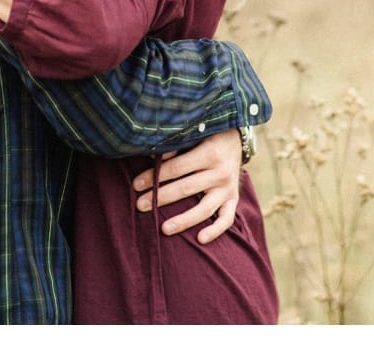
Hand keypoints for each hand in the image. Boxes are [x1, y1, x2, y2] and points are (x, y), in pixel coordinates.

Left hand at [132, 129, 241, 243]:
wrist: (236, 138)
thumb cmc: (207, 134)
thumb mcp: (194, 133)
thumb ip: (176, 145)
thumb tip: (153, 157)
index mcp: (210, 153)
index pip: (177, 168)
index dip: (155, 176)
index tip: (136, 184)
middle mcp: (221, 172)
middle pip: (186, 188)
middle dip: (160, 197)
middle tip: (140, 205)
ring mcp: (228, 188)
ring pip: (205, 209)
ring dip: (183, 220)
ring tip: (163, 229)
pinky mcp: (234, 198)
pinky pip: (227, 219)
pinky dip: (215, 230)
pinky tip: (200, 239)